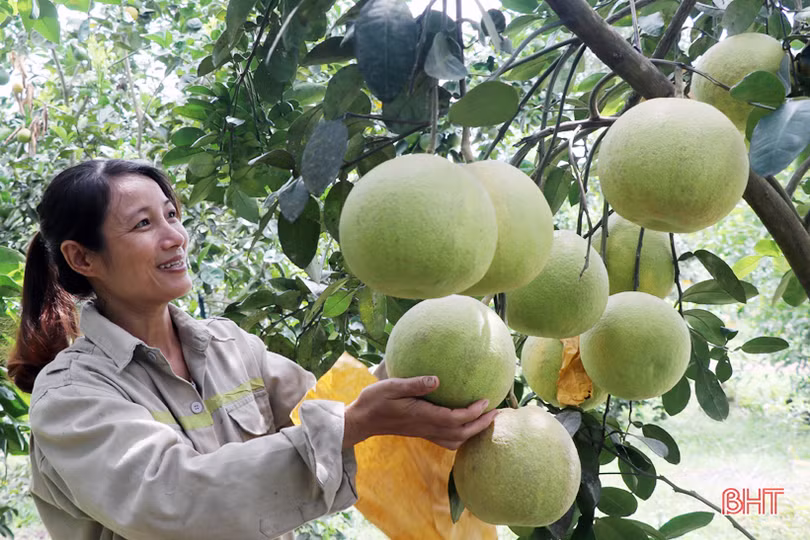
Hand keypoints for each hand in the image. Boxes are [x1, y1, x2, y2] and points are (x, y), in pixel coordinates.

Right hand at [343, 376, 498, 449]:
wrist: (361, 421)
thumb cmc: (374, 401)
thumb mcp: (391, 386)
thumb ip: (414, 384)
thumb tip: (436, 379)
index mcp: (422, 415)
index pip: (454, 419)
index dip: (473, 412)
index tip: (486, 401)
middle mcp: (426, 427)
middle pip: (461, 433)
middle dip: (481, 425)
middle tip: (497, 412)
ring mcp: (424, 432)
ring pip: (456, 440)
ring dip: (473, 432)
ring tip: (486, 419)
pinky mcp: (421, 433)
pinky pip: (447, 440)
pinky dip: (461, 435)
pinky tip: (465, 424)